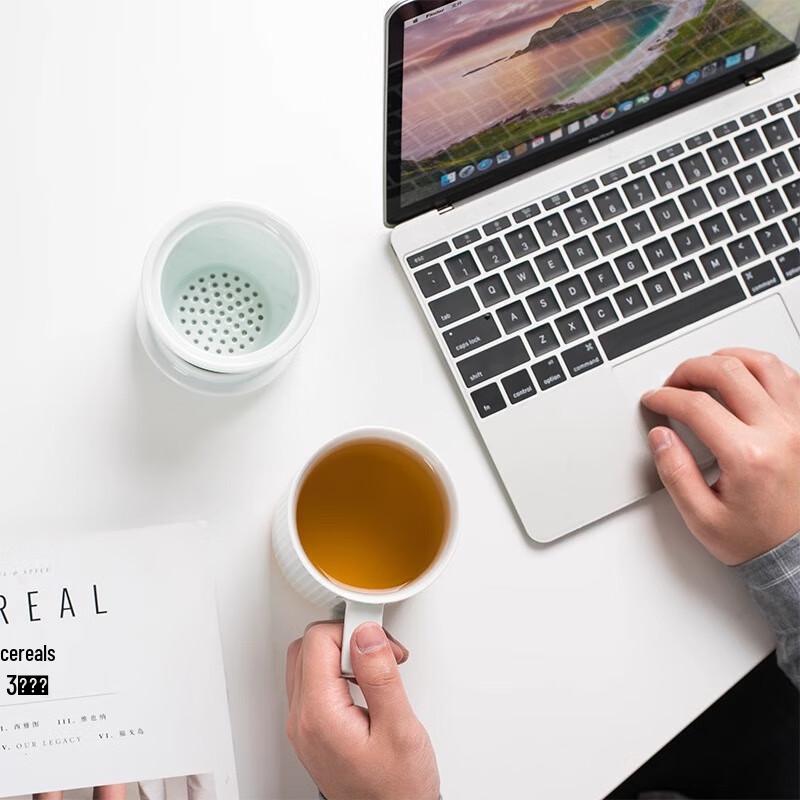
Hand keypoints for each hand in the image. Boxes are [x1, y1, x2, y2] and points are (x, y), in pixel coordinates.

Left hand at [286, 621, 439, 799]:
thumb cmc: (397, 790)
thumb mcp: (400, 728)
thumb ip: (380, 676)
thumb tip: (367, 634)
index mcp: (319, 715)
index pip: (318, 640)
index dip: (353, 631)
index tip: (380, 640)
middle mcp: (303, 720)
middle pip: (308, 647)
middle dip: (345, 638)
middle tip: (380, 652)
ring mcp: (304, 727)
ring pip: (307, 662)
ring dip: (340, 653)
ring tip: (375, 668)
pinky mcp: (312, 730)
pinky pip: (313, 683)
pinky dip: (336, 671)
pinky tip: (363, 681)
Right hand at [642, 347, 799, 564]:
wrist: (796, 552)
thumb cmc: (756, 538)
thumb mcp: (701, 517)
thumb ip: (675, 473)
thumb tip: (661, 437)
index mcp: (748, 456)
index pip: (696, 405)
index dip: (665, 397)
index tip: (654, 400)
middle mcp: (780, 433)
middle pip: (727, 372)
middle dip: (689, 370)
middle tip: (674, 384)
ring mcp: (799, 424)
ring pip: (763, 364)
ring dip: (727, 359)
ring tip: (706, 370)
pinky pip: (789, 377)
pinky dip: (762, 367)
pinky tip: (743, 376)